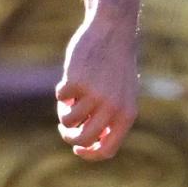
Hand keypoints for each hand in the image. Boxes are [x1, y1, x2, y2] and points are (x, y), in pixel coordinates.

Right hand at [56, 12, 139, 160]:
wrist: (112, 32)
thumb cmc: (116, 66)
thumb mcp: (121, 94)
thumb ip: (110, 120)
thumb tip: (87, 143)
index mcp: (127, 115)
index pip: (106, 150)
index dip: (89, 154)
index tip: (77, 149)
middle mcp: (112, 108)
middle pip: (83, 139)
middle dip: (69, 137)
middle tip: (64, 129)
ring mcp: (94, 95)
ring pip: (68, 119)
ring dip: (64, 111)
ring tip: (71, 97)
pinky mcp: (77, 81)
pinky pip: (60, 98)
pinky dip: (62, 91)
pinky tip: (72, 77)